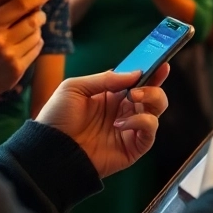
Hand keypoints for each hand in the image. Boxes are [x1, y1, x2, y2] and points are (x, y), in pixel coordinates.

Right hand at [0, 0, 50, 104]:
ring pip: (36, 35)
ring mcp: (10, 57)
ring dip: (38, 28)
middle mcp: (0, 41)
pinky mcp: (18, 70)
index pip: (18, 6)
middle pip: (32, 20)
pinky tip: (30, 40)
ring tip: (33, 26)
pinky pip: (36, 49)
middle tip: (39, 11)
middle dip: (40, 14)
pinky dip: (36, 42)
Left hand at [36, 65, 170, 178]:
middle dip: (154, 86)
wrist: (50, 150)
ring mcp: (130, 129)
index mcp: (112, 95)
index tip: (162, 62)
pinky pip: (150, 132)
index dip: (152, 71)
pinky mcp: (132, 147)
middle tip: (138, 86)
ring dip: (151, 99)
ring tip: (132, 98)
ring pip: (157, 110)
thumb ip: (106, 79)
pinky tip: (120, 123)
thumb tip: (136, 73)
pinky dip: (142, 122)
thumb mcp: (75, 88)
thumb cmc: (57, 118)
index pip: (139, 81)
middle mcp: (124, 111)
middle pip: (154, 94)